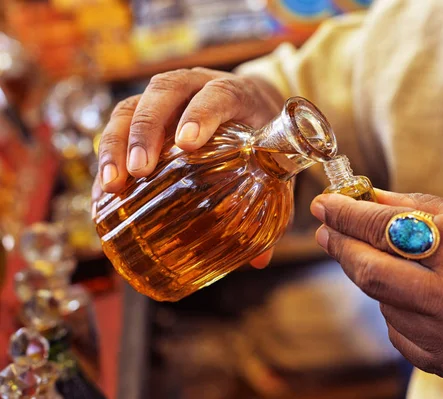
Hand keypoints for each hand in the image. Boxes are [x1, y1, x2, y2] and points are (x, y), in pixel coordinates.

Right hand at [92, 68, 284, 267]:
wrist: (253, 101)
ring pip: (132, 105)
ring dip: (118, 144)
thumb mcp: (274, 159)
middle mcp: (195, 85)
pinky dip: (108, 156)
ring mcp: (166, 95)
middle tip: (140, 171)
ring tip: (113, 185)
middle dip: (146, 131)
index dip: (201, 114)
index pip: (217, 93)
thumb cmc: (264, 133)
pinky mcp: (144, 111)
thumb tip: (258, 261)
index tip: (188, 144)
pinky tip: (104, 191)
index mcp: (235, 93)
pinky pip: (118, 125)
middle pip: (163, 93)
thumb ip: (272, 202)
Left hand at [310, 190, 442, 396]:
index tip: (325, 204)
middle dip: (338, 245)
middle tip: (326, 230)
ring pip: (381, 303)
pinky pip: (400, 334)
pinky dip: (395, 310)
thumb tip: (374, 196)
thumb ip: (426, 209)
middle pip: (368, 270)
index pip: (384, 226)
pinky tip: (409, 298)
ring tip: (378, 260)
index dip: (345, 213)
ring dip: (370, 277)